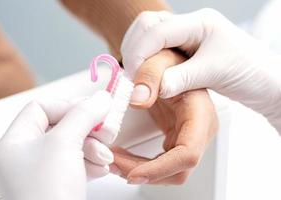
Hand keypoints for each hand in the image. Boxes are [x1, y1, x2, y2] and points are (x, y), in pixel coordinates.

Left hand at [0, 91, 111, 199]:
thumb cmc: (49, 193)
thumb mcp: (65, 143)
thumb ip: (83, 115)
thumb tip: (101, 98)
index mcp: (15, 142)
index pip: (41, 108)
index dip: (68, 105)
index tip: (93, 109)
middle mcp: (26, 156)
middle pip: (61, 126)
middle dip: (88, 128)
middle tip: (107, 130)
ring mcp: (43, 171)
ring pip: (72, 145)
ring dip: (94, 147)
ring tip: (105, 156)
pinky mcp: (59, 184)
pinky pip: (77, 162)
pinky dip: (92, 162)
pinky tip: (101, 168)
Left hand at [111, 50, 217, 183]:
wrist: (174, 63)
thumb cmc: (172, 60)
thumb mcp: (160, 59)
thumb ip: (150, 74)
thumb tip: (137, 100)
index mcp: (201, 114)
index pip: (188, 153)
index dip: (161, 168)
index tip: (133, 174)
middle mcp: (199, 131)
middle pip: (177, 170)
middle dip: (144, 173)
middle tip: (113, 165)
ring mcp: (189, 137)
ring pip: (168, 171)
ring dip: (140, 171)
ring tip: (113, 162)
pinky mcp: (177, 139)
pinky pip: (161, 163)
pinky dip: (141, 165)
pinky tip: (123, 158)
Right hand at [121, 9, 280, 131]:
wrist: (266, 82)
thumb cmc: (251, 71)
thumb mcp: (215, 73)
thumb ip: (181, 79)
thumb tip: (153, 87)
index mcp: (199, 23)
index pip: (157, 31)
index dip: (140, 53)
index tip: (133, 77)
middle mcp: (189, 26)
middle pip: (147, 26)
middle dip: (134, 50)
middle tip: (132, 77)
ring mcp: (185, 37)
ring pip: (148, 36)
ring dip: (137, 54)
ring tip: (136, 76)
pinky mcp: (183, 51)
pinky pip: (156, 49)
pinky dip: (145, 60)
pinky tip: (145, 74)